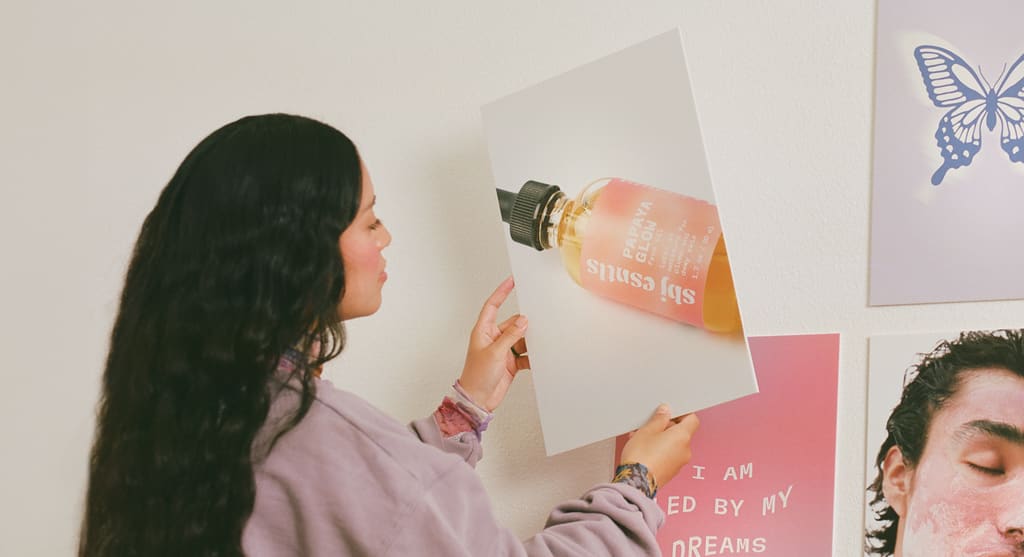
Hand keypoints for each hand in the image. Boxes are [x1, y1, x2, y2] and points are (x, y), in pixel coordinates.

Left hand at [458, 276, 529, 411]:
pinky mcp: (510, 363)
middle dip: (524, 325)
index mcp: (483, 331)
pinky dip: (530, 356)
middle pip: (512, 324)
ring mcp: (502, 351)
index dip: (501, 292)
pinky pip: (524, 354)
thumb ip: (511, 335)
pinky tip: (535, 359)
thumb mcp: (495, 353)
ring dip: (528, 342)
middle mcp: (493, 338)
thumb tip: (523, 320)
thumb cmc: (477, 376)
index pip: (493, 306)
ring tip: (537, 344)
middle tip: (537, 322)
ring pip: (521, 339)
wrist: (478, 400)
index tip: (511, 281)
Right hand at [619, 405, 699, 488]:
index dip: (681, 414)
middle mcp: (685, 451)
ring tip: (643, 440)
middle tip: (651, 426)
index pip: (692, 419)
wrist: (636, 482)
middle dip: (667, 428)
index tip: (670, 413)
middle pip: (682, 433)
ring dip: (662, 440)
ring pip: (674, 445)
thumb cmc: (641, 457)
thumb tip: (665, 412)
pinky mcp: (672, 472)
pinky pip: (669, 456)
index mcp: (683, 437)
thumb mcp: (647, 430)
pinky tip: (645, 451)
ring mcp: (679, 463)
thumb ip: (659, 418)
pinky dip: (660, 451)